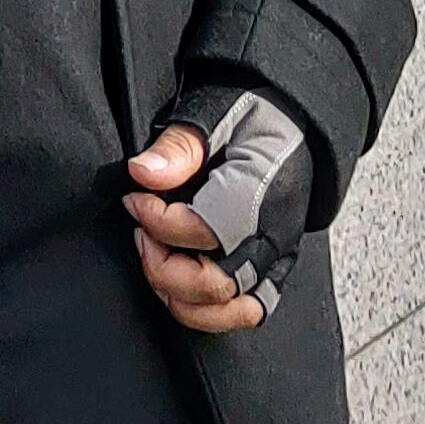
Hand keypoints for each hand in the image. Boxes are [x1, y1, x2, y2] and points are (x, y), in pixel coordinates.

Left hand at [123, 87, 310, 333]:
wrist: (290, 119)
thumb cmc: (249, 112)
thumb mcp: (212, 112)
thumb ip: (178, 146)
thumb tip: (141, 174)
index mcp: (261, 193)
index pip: (204, 231)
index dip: (156, 222)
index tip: (134, 200)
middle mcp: (274, 235)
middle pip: (217, 285)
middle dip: (165, 269)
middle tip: (141, 235)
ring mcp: (279, 257)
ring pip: (234, 310)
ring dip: (184, 298)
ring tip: (158, 263)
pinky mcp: (276, 268)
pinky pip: (250, 310)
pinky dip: (212, 312)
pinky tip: (183, 287)